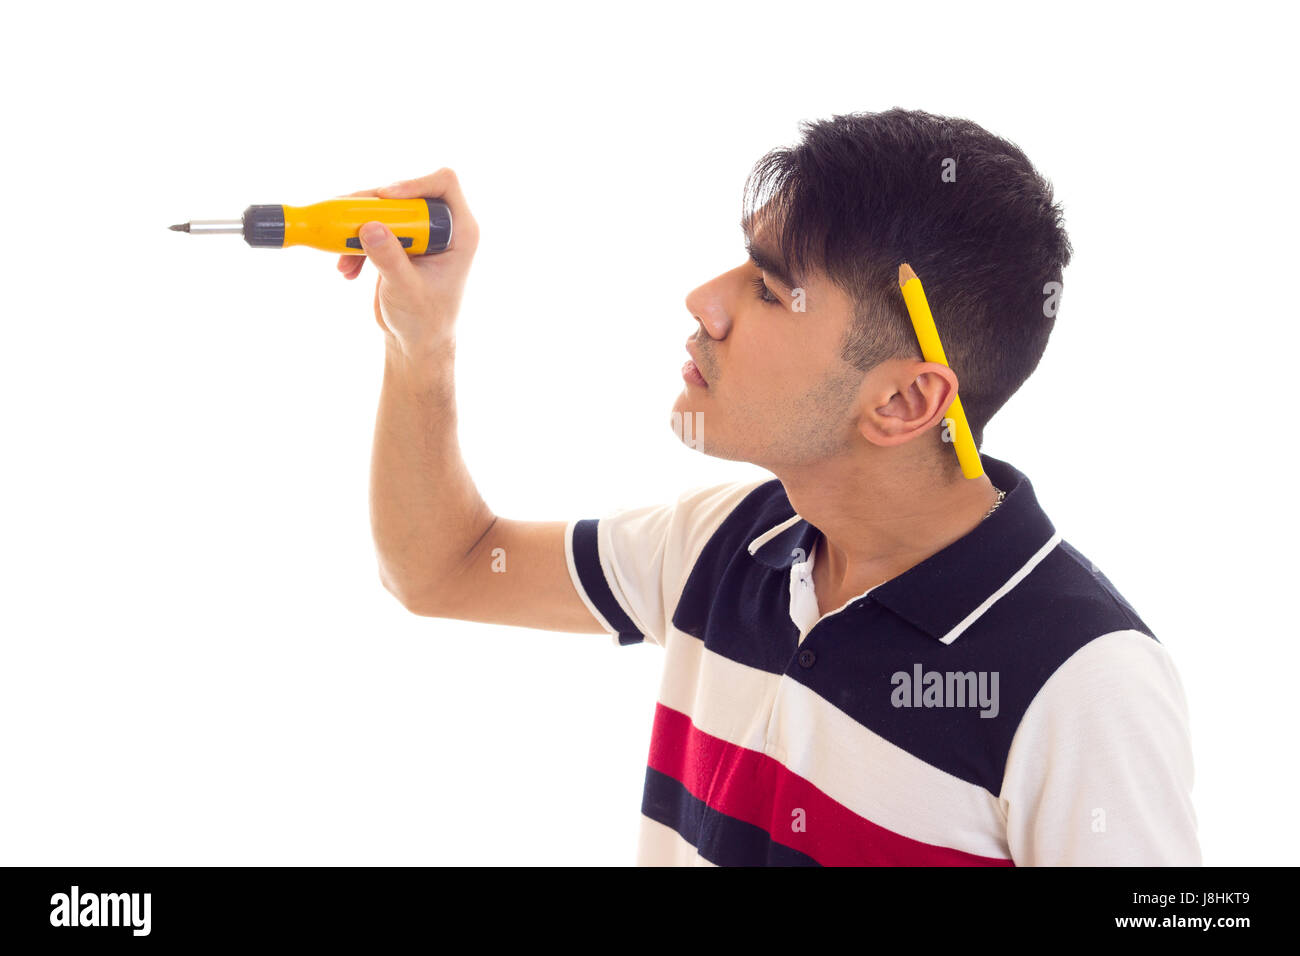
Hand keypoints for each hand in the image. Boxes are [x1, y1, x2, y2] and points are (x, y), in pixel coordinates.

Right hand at [336, 168, 479, 357]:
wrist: (414, 342)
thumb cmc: (424, 321)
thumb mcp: (406, 291)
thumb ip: (390, 260)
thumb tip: (370, 227)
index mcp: (460, 233)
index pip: (443, 185)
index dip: (414, 184)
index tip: (385, 197)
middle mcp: (441, 227)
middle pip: (404, 194)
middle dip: (372, 208)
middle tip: (346, 223)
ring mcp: (418, 234)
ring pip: (383, 209)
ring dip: (356, 228)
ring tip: (343, 260)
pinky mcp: (398, 243)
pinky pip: (371, 227)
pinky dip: (354, 244)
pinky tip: (346, 270)